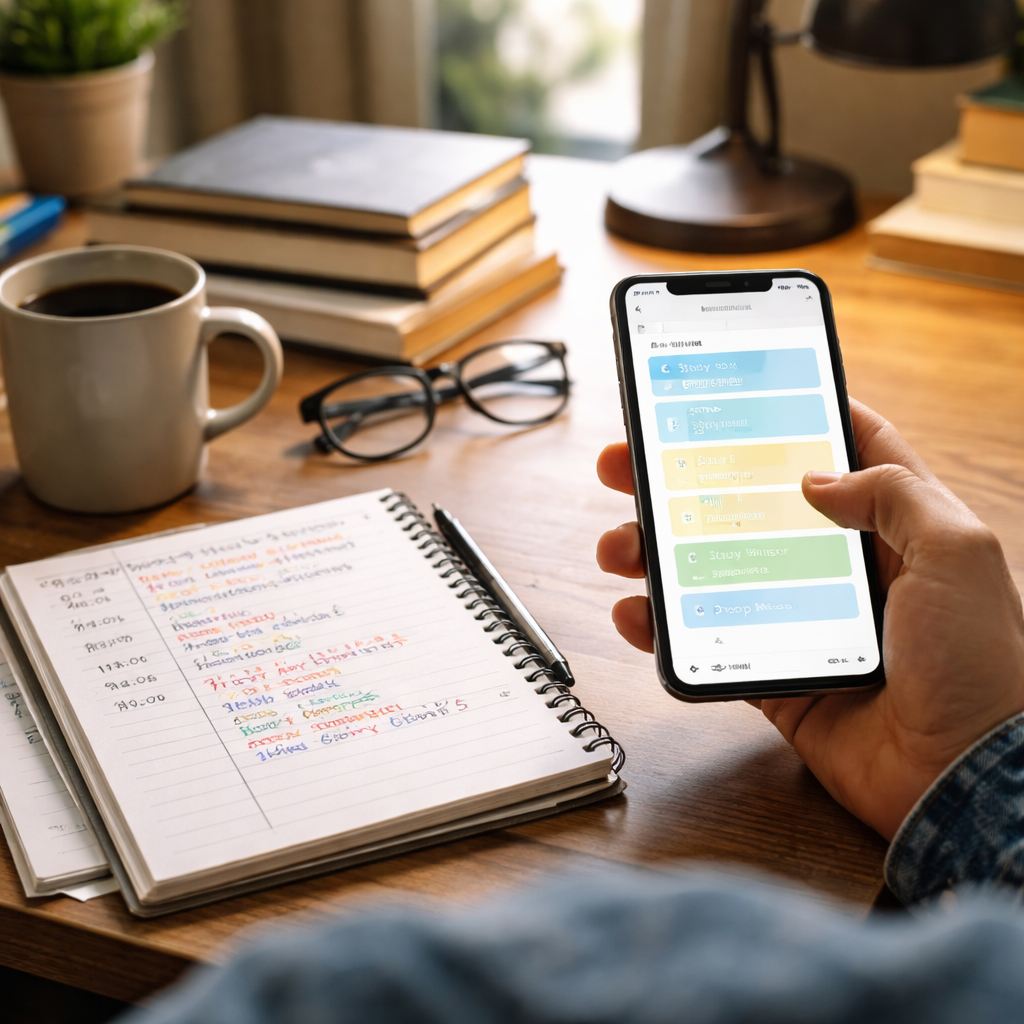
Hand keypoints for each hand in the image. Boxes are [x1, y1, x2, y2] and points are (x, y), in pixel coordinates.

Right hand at [596, 399, 1023, 839]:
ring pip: (714, 572)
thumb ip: (894, 495)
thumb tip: (815, 476)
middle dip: (689, 481)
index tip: (737, 398)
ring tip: (619, 545)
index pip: (840, 453)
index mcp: (894, 529)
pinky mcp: (774, 673)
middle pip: (751, 508)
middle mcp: (842, 568)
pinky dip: (664, 630)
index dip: (791, 419)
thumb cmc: (981, 664)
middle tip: (631, 463)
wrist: (963, 777)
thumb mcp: (957, 552)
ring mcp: (800, 619)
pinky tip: (634, 613)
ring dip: (659, 554)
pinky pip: (708, 642)